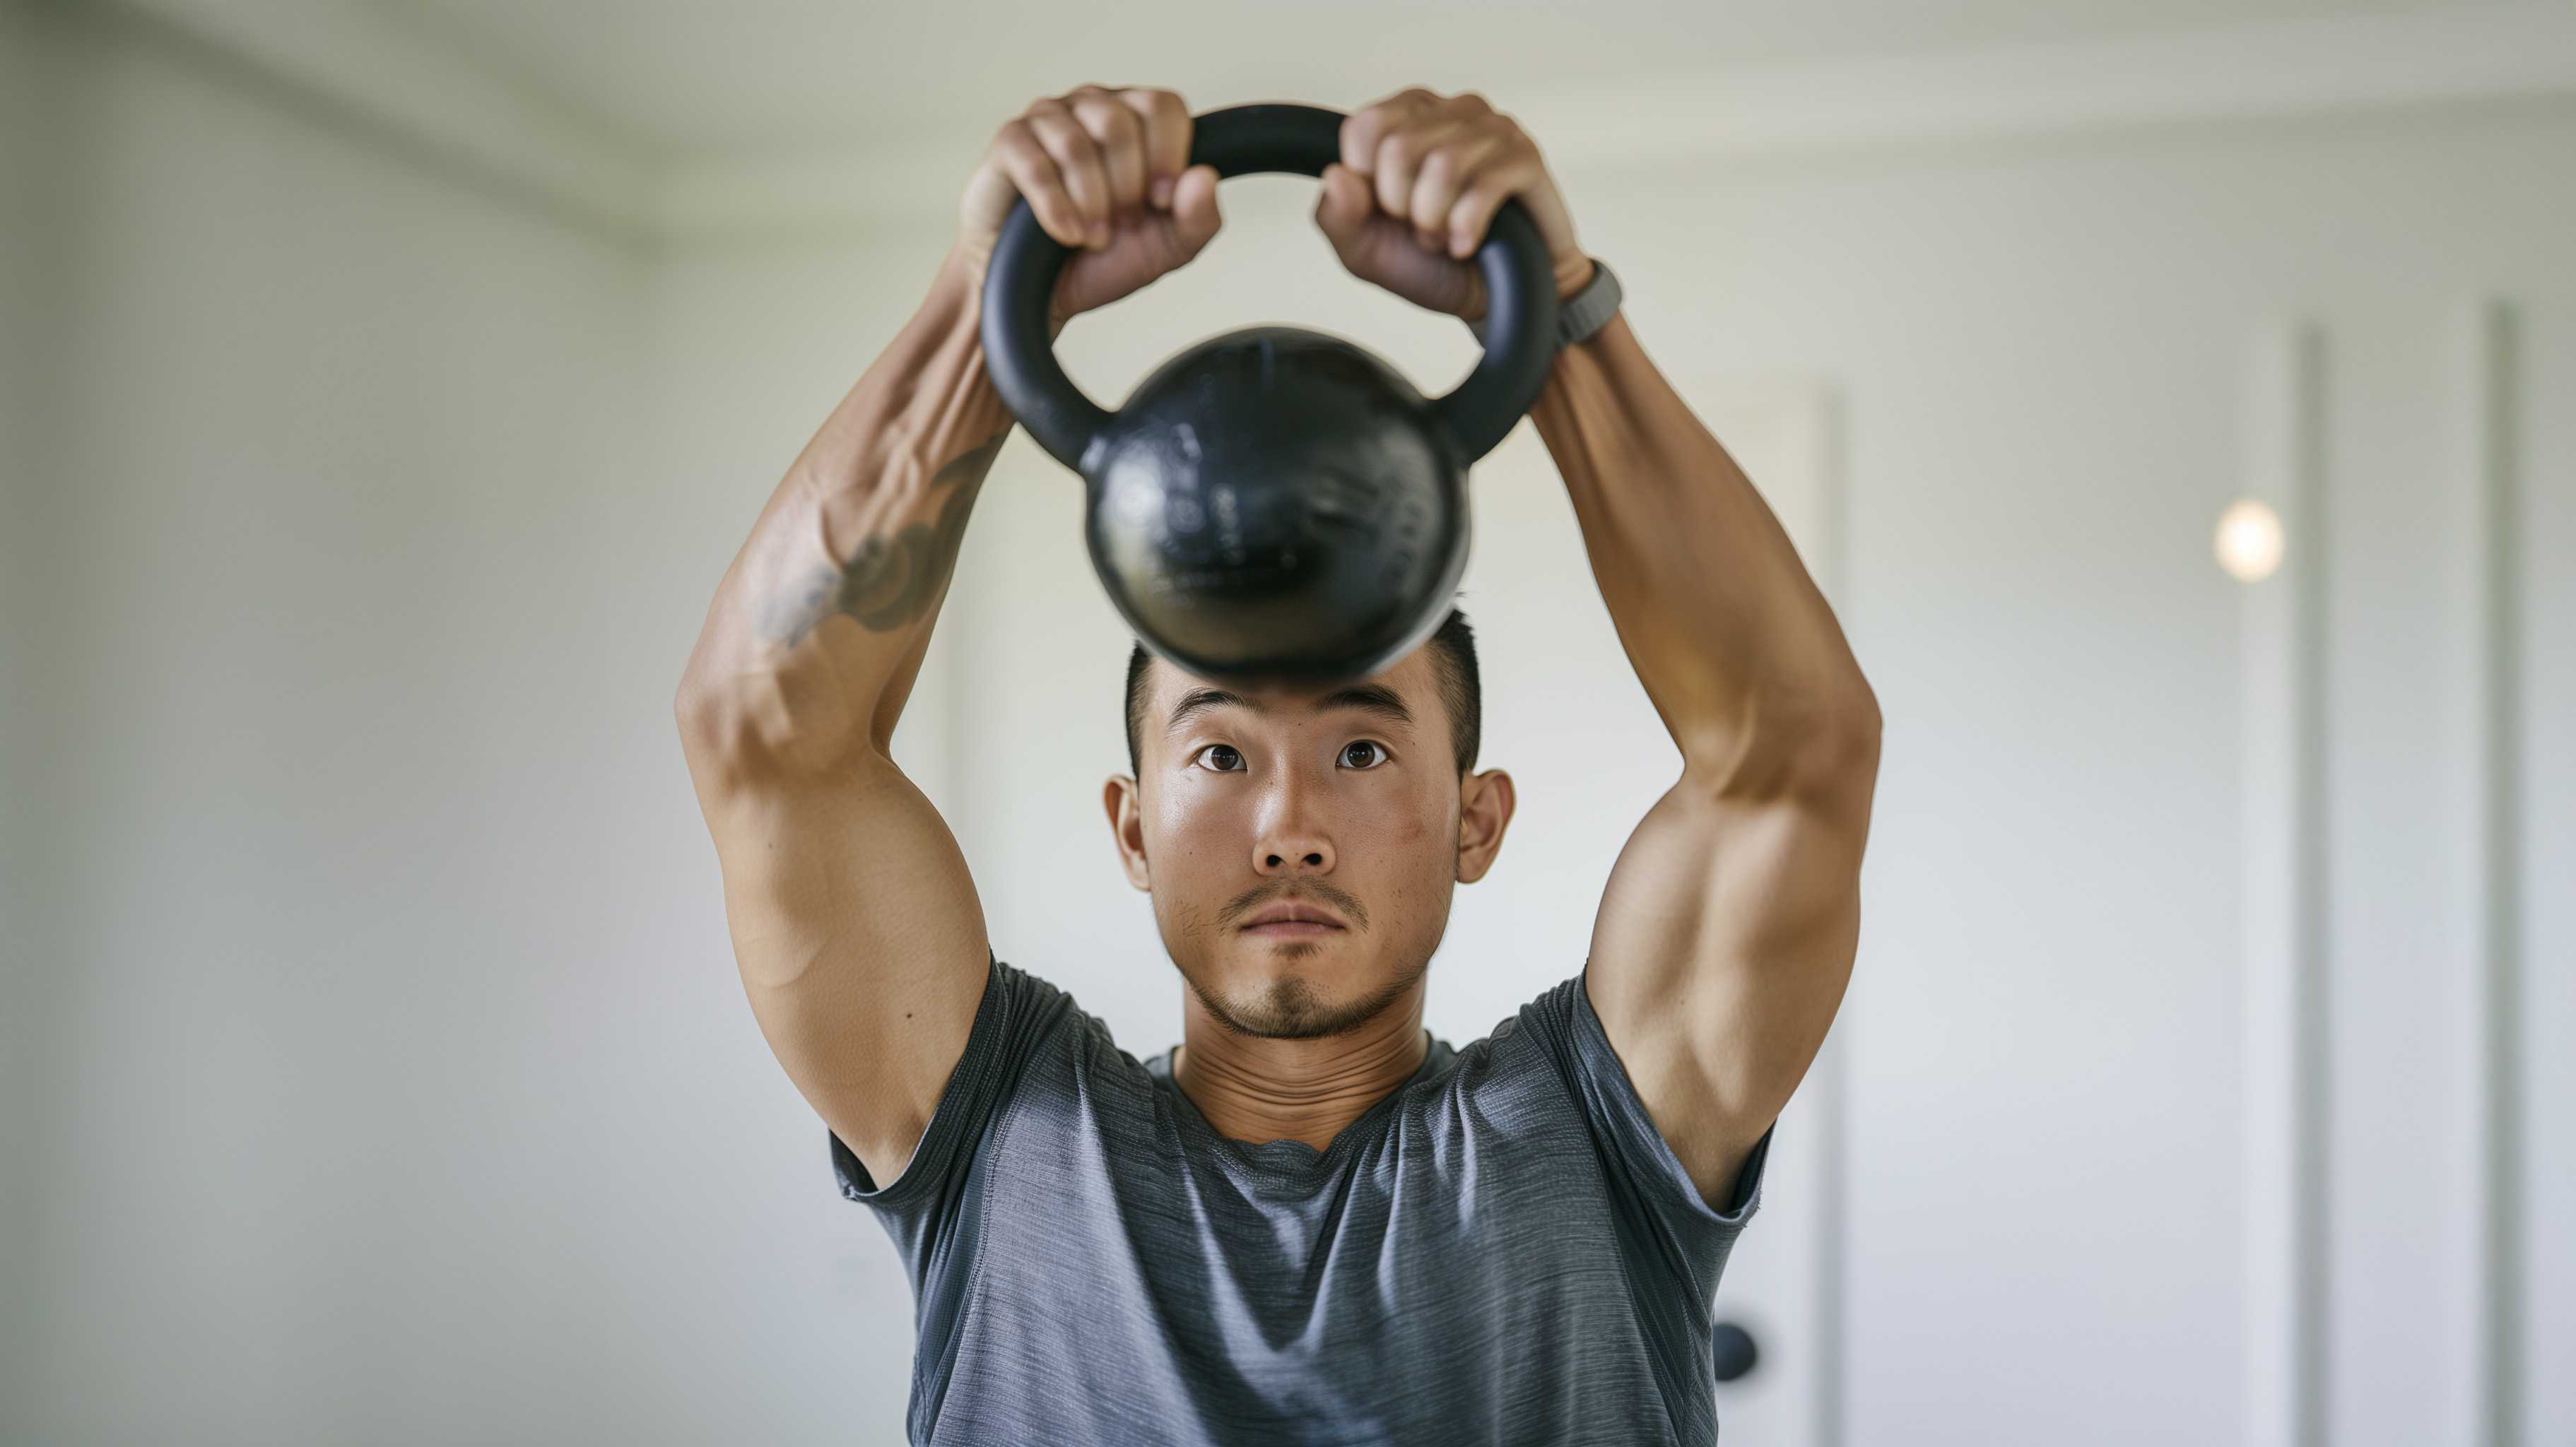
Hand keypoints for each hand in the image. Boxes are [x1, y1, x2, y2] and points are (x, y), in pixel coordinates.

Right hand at [955, 86, 1223, 328]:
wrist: (1042, 293)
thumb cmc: (1102, 259)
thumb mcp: (1166, 247)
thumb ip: (1199, 218)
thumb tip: (1204, 177)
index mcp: (1136, 120)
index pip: (1163, 106)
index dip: (1169, 156)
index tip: (1161, 203)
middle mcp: (1091, 107)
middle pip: (1120, 122)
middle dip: (1127, 186)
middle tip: (1123, 225)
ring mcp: (1047, 120)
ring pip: (1076, 143)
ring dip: (1092, 201)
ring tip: (1093, 238)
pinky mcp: (1009, 143)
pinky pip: (1036, 165)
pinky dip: (1056, 207)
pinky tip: (1066, 235)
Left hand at [1313, 88, 1593, 323]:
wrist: (1489, 299)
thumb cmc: (1429, 264)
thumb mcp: (1365, 249)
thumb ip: (1337, 215)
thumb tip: (1336, 175)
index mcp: (1406, 118)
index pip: (1365, 125)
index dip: (1369, 184)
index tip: (1388, 210)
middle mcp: (1451, 111)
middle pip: (1400, 147)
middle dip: (1403, 208)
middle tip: (1421, 229)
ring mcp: (1493, 129)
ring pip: (1444, 164)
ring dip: (1437, 221)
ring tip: (1444, 238)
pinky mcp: (1526, 157)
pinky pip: (1485, 185)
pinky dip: (1467, 227)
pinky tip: (1466, 245)